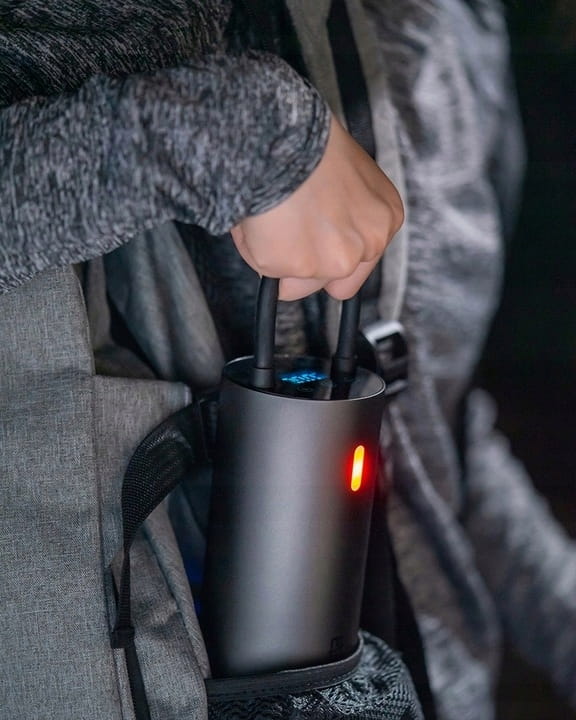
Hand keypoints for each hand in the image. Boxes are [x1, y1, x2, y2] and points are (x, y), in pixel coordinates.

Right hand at [230, 114, 403, 300]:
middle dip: (310, 269)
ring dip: (281, 259)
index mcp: (385, 219)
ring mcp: (333, 261)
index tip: (315, 244)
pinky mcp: (296, 267)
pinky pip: (268, 273)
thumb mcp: (348, 179)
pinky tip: (262, 220)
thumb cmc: (307, 144)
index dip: (331, 255)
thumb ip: (344, 218)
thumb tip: (316, 241)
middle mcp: (368, 245)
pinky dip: (258, 252)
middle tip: (290, 233)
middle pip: (335, 283)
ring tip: (274, 219)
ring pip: (298, 283)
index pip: (361, 265)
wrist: (282, 137)